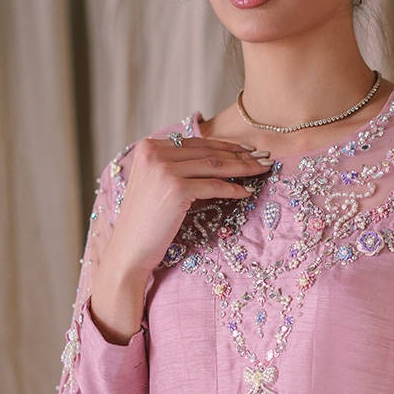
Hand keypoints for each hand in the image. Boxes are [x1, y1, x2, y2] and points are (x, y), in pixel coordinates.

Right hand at [91, 134, 271, 341]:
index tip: (247, 149)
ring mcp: (164, 169)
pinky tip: (248, 192)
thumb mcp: (157, 185)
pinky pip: (213, 185)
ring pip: (214, 165)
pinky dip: (233, 188)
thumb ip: (176, 166)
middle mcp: (154, 152)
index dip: (225, 145)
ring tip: (262, 170)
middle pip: (207, 151)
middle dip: (239, 154)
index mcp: (148, 147)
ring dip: (243, 167)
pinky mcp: (175, 188)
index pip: (195, 142)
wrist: (129, 250)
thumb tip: (217, 157)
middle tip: (264, 157)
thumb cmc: (146, 223)